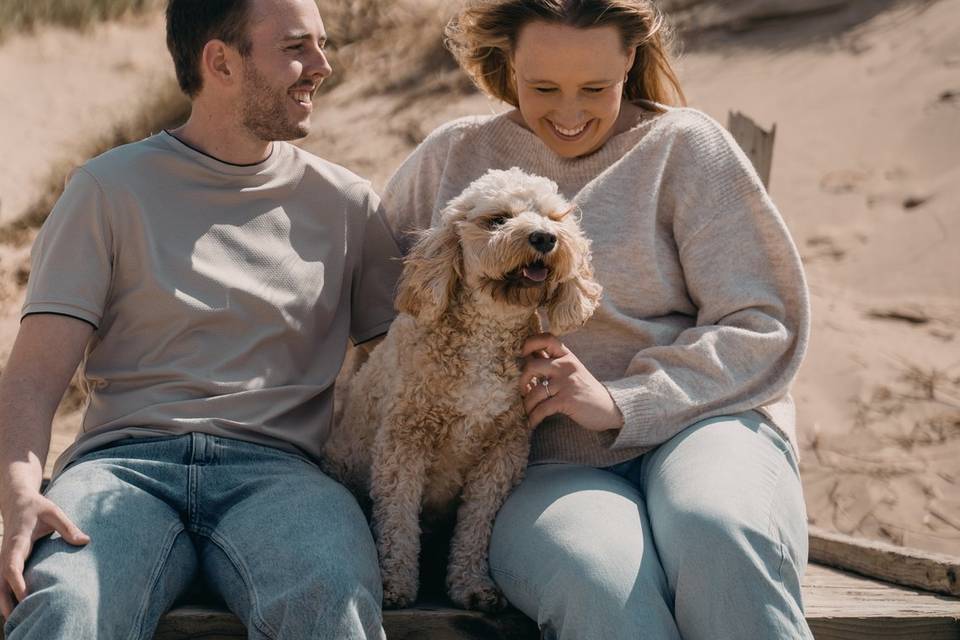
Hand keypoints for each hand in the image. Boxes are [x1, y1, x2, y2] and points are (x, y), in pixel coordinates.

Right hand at [0, 491, 88, 616]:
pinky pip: (2, 581)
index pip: (12, 565)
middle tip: (17, 617)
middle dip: (6, 599)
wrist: (18, 501)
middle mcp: (7, 552)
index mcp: (17, 541)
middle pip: (0, 580)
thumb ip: (68, 527)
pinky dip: (5, 594)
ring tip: (16, 620)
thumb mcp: (54, 512)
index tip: (25, 596)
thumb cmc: (38, 507)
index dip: (17, 582)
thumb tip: (85, 541)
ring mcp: (4, 558)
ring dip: (4, 601)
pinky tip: (15, 608)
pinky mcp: (7, 561)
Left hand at [519, 333, 623, 431]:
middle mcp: (566, 366)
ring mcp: (566, 383)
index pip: (547, 339)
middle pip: (531, 366)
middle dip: (522, 381)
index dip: (530, 344)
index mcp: (568, 356)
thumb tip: (526, 360)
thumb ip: (553, 364)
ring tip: (528, 412)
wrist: (609, 409)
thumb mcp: (572, 371)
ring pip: (534, 392)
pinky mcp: (567, 400)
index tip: (523, 356)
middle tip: (523, 392)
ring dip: (527, 405)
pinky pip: (542, 409)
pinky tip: (533, 423)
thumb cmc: (585, 390)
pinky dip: (534, 418)